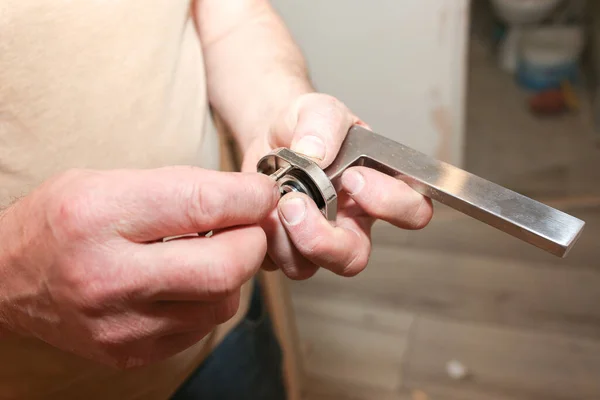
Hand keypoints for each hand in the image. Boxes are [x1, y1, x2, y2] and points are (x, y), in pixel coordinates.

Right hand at [0, 167, 278, 367]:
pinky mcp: (131, 353)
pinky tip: (188, 282)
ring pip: (222, 302)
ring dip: (233, 273)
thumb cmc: (63, 220)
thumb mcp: (108, 181)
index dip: (250, 197)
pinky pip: (202, 326)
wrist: (7, 281)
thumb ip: (180, 188)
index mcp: (99, 215)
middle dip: (253, 241)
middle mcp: (109, 276)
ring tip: (211, 252)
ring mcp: (121, 325)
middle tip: (248, 226)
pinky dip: (209, 299)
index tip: (263, 194)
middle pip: (225, 267)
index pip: (203, 204)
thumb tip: (248, 200)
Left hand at [242, 93, 433, 278]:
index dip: (389, 203)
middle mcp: (350, 223)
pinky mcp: (284, 246)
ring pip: (312, 265)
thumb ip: (324, 123)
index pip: (411, 211)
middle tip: (298, 202)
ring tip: (277, 200)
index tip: (354, 176)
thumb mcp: (319, 109)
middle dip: (324, 239)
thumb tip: (315, 153)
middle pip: (354, 258)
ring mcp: (315, 239)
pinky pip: (277, 259)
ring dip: (288, 237)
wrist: (270, 135)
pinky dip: (266, 235)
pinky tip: (262, 206)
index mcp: (377, 190)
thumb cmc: (307, 126)